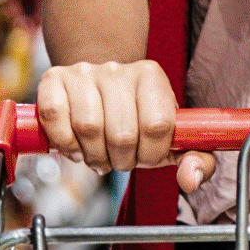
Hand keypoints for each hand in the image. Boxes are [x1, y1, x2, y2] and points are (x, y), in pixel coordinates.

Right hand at [35, 59, 216, 192]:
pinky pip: (55, 116)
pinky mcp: (53, 78)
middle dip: (120, 161)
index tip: (145, 157)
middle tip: (118, 159)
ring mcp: (84, 72)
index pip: (157, 125)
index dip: (150, 154)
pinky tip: (73, 144)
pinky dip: (63, 142)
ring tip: (97, 153)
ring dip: (92, 155)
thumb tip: (191, 179)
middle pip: (122, 133)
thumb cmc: (136, 119)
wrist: (97, 91)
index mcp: (152, 77)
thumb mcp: (172, 138)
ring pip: (88, 127)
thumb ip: (195, 159)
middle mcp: (118, 69)